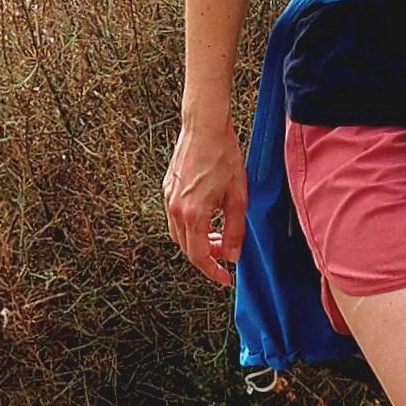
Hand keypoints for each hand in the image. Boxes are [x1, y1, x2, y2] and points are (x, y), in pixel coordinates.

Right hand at [162, 119, 244, 287]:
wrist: (204, 127)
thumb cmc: (223, 156)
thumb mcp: (238, 196)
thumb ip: (234, 230)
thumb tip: (232, 255)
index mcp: (193, 213)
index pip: (198, 256)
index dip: (212, 271)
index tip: (225, 278)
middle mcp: (175, 209)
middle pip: (186, 248)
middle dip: (206, 257)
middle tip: (225, 254)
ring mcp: (168, 198)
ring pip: (179, 235)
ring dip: (198, 242)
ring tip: (218, 236)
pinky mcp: (167, 189)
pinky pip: (176, 219)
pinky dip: (190, 227)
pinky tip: (208, 217)